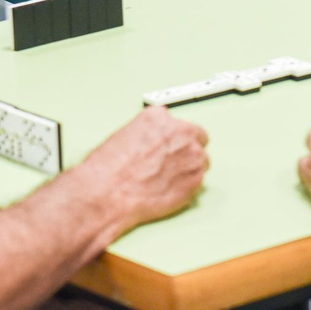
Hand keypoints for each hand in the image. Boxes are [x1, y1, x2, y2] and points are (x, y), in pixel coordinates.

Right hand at [81, 106, 208, 230]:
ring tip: (169, 180)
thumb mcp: (124, 136)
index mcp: (159, 117)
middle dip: (187, 150)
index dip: (172, 138)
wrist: (108, 192)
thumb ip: (147, 136)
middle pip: (198, 138)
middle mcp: (180, 132)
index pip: (178, 122)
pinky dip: (188, 186)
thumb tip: (154, 145)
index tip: (167, 147)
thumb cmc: (108, 169)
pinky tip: (170, 190)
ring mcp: (191, 156)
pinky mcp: (195, 180)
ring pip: (201, 161)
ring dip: (189, 168)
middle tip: (173, 163)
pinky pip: (199, 181)